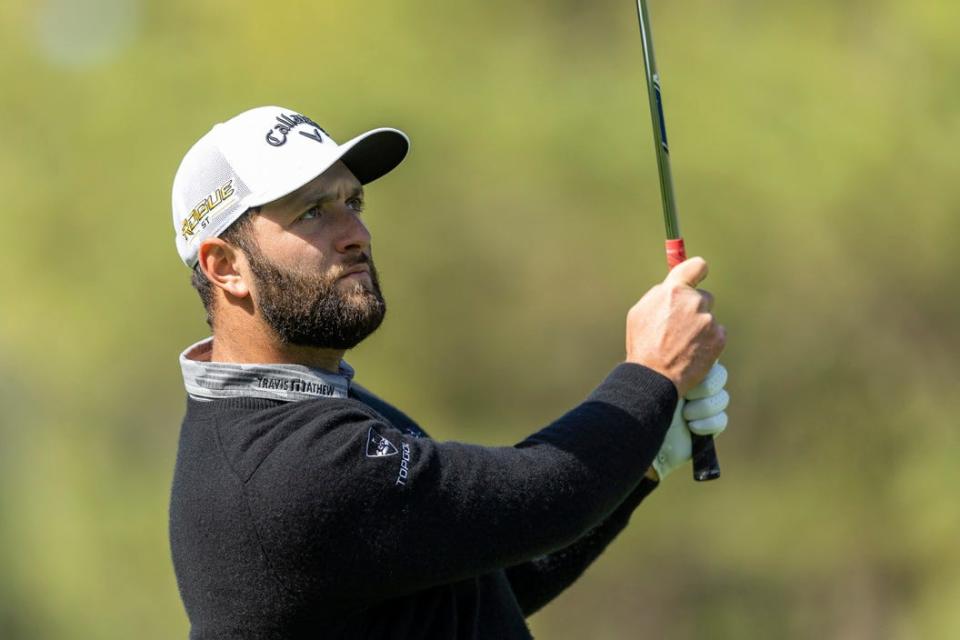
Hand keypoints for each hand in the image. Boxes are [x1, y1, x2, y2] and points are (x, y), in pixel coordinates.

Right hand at [625, 257, 725, 395]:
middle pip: (703, 296)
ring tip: (683, 344)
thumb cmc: (643, 344)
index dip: (697, 271)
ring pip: (708, 317)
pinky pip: (716, 333)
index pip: (697, 266)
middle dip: (694, 307)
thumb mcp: (640, 312)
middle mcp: (694, 301)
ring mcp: (708, 320)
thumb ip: (659, 294)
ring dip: (700, 326)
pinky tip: (693, 351)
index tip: (698, 275)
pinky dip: (708, 341)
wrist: (655, 376)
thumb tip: (671, 286)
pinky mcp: (719, 338)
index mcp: (673, 290)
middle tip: (680, 326)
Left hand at [650, 363, 728, 480]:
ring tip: (685, 415)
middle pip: (720, 375)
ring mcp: (703, 406)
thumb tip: (687, 344)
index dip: (703, 366)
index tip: (686, 375)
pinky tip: (692, 427)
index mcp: (684, 369)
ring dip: (703, 407)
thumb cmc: (643, 403)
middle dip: (704, 387)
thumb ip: (671, 361)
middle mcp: (695, 385)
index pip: (708, 358)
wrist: (640, 436)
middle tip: (685, 395)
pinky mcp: (709, 426)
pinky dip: (708, 423)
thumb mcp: (656, 377)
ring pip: (722, 398)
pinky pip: (721, 419)